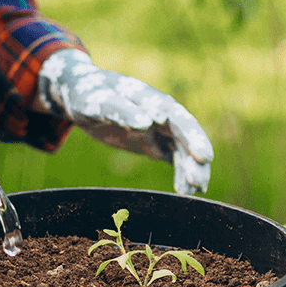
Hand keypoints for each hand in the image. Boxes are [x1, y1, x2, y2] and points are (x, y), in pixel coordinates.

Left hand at [34, 50, 212, 194]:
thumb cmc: (90, 93)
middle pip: (187, 138)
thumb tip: (146, 122)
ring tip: (192, 194)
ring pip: (183, 151)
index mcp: (153, 101)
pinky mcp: (153, 143)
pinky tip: (185, 192)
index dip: (194, 138)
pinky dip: (180, 174)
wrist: (81, 94)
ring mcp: (160, 130)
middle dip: (195, 160)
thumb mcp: (99, 101)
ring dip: (190, 170)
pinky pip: (173, 159)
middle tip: (200, 184)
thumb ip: (121, 110)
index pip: (180, 120)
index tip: (204, 157)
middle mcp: (162, 115)